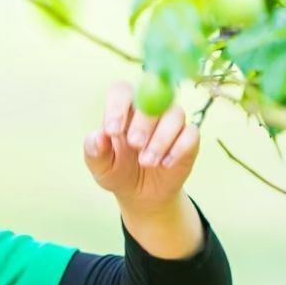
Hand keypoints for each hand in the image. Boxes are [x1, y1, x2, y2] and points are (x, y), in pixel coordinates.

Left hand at [83, 78, 199, 208]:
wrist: (142, 193)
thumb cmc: (118, 171)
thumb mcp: (101, 166)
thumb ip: (94, 150)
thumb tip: (98, 137)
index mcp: (123, 108)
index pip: (122, 91)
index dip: (117, 106)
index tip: (112, 130)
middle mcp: (150, 108)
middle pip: (152, 98)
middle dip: (143, 123)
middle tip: (135, 145)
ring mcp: (171, 121)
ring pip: (175, 114)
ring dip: (160, 139)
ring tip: (147, 162)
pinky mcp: (188, 137)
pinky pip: (191, 133)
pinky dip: (178, 148)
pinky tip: (166, 164)